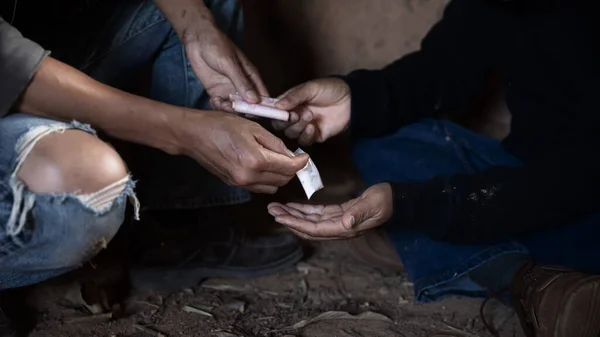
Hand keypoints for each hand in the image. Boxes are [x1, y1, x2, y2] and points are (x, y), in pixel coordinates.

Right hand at [178, 111, 308, 193]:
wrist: (194, 136)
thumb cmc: (221, 125)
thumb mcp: (253, 127)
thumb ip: (274, 143)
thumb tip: (290, 155)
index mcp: (256, 160)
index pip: (288, 168)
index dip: (301, 162)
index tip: (304, 156)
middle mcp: (249, 177)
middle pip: (283, 180)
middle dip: (291, 169)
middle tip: (292, 156)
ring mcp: (241, 183)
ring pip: (272, 187)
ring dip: (279, 176)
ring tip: (277, 160)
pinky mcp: (235, 185)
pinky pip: (259, 187)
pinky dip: (266, 179)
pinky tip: (263, 165)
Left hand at [184, 26, 267, 110]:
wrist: (196, 38)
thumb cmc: (217, 45)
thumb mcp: (230, 64)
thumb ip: (242, 82)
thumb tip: (255, 101)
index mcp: (252, 77)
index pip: (263, 96)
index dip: (264, 108)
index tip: (260, 116)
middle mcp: (243, 86)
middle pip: (249, 106)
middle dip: (244, 112)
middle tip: (235, 110)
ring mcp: (229, 89)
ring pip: (234, 108)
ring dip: (230, 110)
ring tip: (222, 104)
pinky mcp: (216, 92)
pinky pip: (220, 105)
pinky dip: (218, 107)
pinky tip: (214, 101)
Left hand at [267, 183, 392, 239]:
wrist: (396, 200)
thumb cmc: (386, 201)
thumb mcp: (374, 204)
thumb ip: (360, 213)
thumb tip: (346, 223)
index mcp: (345, 228)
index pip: (315, 229)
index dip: (296, 224)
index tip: (280, 217)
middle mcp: (339, 228)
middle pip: (308, 228)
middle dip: (289, 220)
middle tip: (272, 211)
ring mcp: (338, 222)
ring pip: (310, 221)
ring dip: (293, 215)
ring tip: (276, 208)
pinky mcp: (339, 214)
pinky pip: (317, 215)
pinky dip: (304, 210)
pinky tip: (293, 206)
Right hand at [272, 78, 351, 145]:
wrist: (351, 99)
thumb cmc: (330, 89)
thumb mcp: (310, 88)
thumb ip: (293, 97)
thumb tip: (277, 105)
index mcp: (291, 103)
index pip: (276, 111)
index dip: (274, 113)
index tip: (278, 113)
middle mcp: (295, 115)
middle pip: (281, 125)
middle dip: (286, 122)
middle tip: (295, 115)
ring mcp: (304, 126)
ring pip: (291, 134)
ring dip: (298, 127)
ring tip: (309, 115)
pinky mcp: (315, 136)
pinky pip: (304, 141)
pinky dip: (306, 135)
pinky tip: (313, 127)